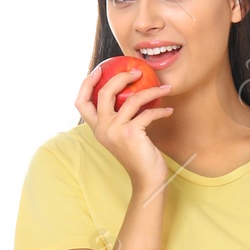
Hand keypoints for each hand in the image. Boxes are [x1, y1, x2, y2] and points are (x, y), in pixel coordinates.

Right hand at [76, 62, 173, 193]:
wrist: (147, 179)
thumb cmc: (138, 156)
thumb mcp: (122, 136)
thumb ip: (119, 119)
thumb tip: (129, 93)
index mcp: (97, 129)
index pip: (81, 102)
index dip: (86, 83)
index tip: (100, 69)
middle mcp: (102, 129)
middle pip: (103, 93)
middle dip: (120, 77)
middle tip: (137, 72)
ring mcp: (115, 131)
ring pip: (131, 99)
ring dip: (151, 91)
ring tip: (165, 88)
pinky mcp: (131, 134)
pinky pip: (147, 113)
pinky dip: (160, 110)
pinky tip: (168, 111)